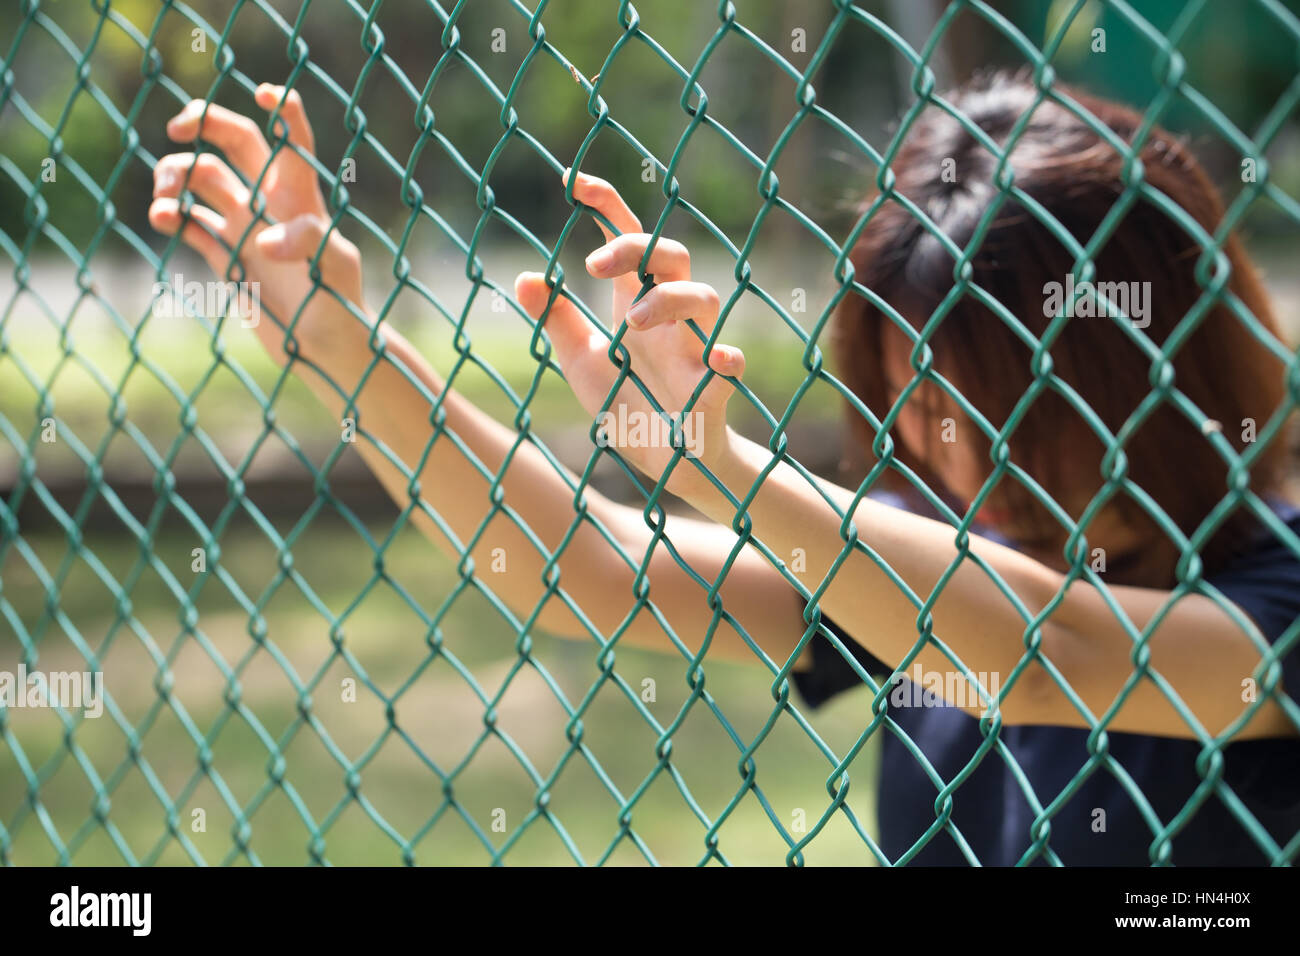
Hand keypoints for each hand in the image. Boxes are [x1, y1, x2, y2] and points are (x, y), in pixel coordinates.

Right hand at [148, 84, 366, 362]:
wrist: (324, 347)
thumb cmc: (340, 303)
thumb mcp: (334, 267)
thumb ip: (307, 242)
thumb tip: (263, 241)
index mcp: (300, 196)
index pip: (292, 140)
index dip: (282, 111)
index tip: (265, 91)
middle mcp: (269, 203)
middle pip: (234, 142)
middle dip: (203, 123)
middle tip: (177, 126)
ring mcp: (244, 227)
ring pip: (202, 179)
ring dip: (175, 174)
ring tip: (165, 196)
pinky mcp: (225, 255)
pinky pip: (190, 223)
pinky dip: (171, 216)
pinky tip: (163, 218)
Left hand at [514, 172, 745, 498]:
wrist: (662, 461)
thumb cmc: (627, 403)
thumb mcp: (582, 361)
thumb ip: (557, 321)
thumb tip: (525, 278)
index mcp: (633, 300)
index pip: (627, 239)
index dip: (605, 205)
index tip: (572, 183)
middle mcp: (667, 316)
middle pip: (669, 254)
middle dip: (636, 247)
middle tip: (592, 264)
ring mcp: (693, 347)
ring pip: (703, 297)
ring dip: (667, 299)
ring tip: (629, 323)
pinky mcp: (713, 386)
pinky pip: (728, 362)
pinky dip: (724, 359)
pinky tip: (714, 361)